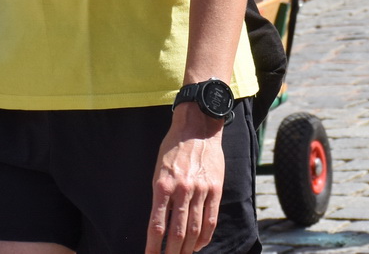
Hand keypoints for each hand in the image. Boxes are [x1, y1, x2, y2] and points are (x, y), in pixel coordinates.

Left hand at [147, 103, 225, 253]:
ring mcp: (200, 190)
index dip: (153, 245)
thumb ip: (160, 196)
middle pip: (176, 232)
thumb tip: (159, 224)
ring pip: (194, 229)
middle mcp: (182, 190)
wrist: (197, 126)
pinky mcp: (215, 188)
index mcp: (163, 185)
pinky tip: (198, 245)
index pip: (157, 224)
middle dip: (171, 252)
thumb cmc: (174, 148)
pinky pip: (211, 219)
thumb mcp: (158, 170)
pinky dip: (205, 236)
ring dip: (187, 248)